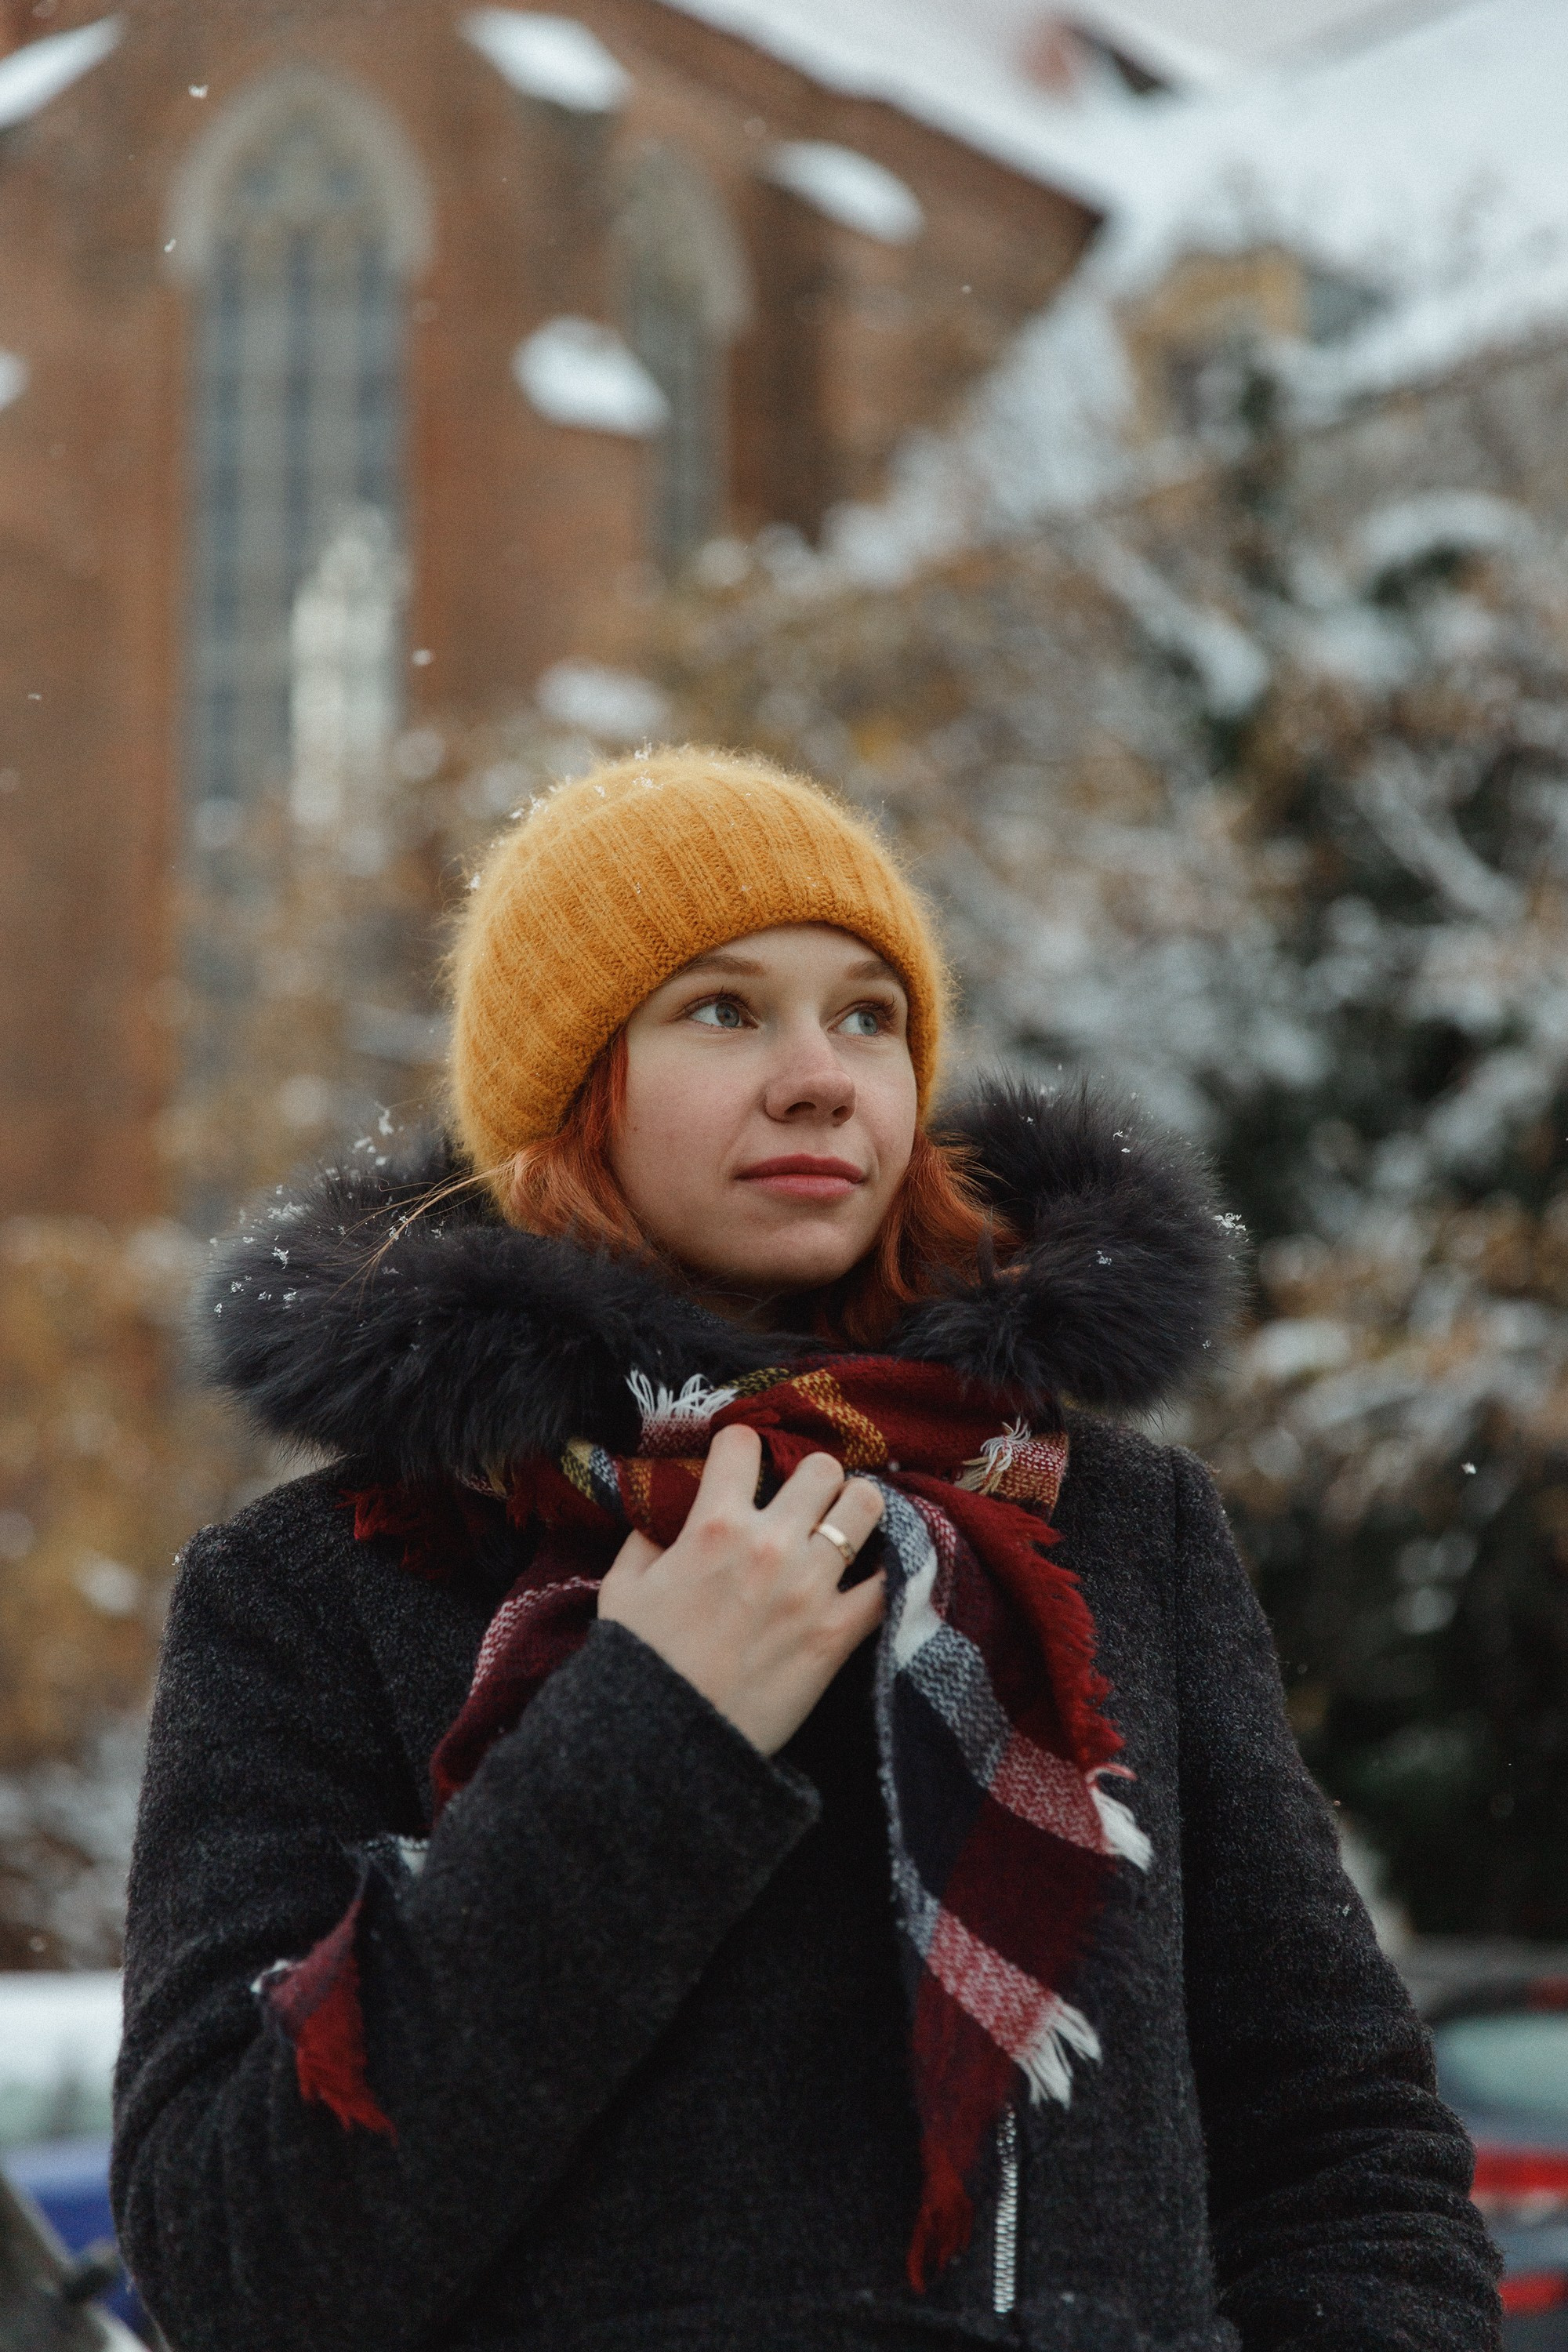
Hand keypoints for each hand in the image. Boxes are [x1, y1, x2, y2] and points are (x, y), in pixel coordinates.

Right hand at [597, 1425, 885, 1754]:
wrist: (665, 1741)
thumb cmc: (639, 1663)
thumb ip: (645, 1540)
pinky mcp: (837, 1633)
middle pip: (822, 1468)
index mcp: (713, 1526)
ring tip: (845, 1530)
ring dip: (857, 1512)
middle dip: (814, 1480)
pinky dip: (887, 1574)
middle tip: (805, 1505)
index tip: (742, 1466)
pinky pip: (888, 1583)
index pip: (742, 1443)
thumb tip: (660, 1517)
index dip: (741, 1448)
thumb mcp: (623, 1589)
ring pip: (867, 1506)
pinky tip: (874, 1576)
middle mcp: (769, 1544)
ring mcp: (810, 1587)